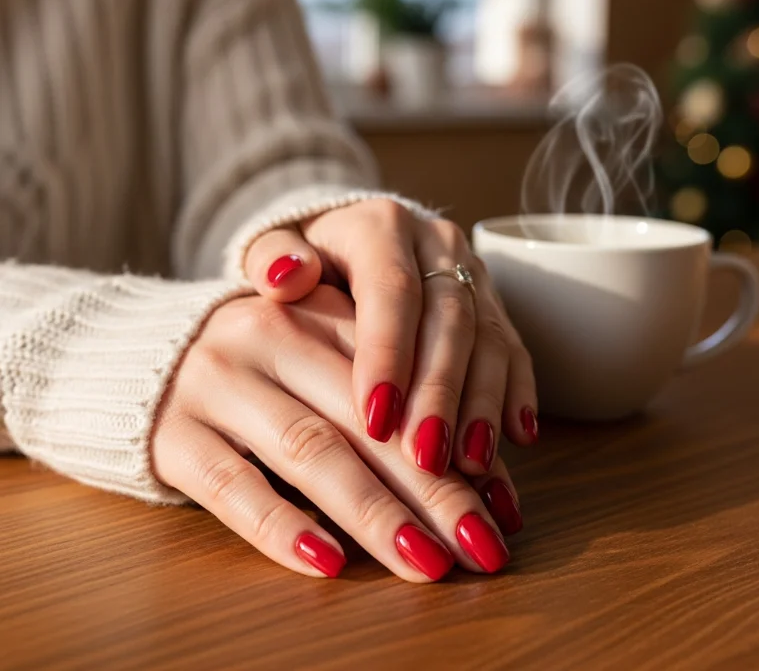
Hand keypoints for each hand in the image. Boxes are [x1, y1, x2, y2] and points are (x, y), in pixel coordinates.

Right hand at [152, 286, 521, 580]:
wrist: (141, 352)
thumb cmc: (259, 361)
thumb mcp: (320, 355)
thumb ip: (393, 400)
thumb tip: (486, 483)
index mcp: (314, 311)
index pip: (398, 382)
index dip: (453, 445)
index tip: (500, 505)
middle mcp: (265, 337)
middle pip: (363, 421)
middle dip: (431, 489)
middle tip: (482, 547)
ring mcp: (215, 383)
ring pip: (307, 451)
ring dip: (372, 513)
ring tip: (428, 562)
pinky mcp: (171, 432)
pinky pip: (229, 485)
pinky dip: (279, 525)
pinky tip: (326, 562)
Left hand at [243, 200, 537, 478]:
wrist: (343, 242)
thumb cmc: (303, 263)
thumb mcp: (272, 253)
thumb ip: (270, 260)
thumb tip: (285, 276)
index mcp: (379, 227)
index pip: (391, 289)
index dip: (388, 354)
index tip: (375, 420)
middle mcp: (434, 243)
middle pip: (449, 318)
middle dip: (440, 391)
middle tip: (426, 458)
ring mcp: (469, 272)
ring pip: (489, 336)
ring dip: (483, 403)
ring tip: (473, 463)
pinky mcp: (490, 302)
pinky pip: (514, 346)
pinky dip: (517, 392)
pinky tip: (519, 436)